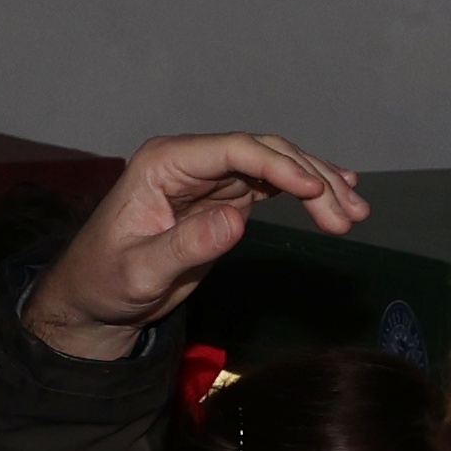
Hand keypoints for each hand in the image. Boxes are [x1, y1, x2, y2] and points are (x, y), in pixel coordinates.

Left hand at [24, 133, 374, 360]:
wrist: (95, 301)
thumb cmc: (105, 283)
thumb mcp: (142, 272)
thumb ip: (187, 246)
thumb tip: (237, 219)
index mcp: (164, 163)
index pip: (232, 149)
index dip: (279, 165)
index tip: (316, 189)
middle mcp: (190, 161)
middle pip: (263, 153)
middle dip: (310, 178)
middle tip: (349, 213)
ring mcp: (209, 178)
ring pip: (274, 167)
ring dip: (317, 186)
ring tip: (355, 214)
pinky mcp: (222, 198)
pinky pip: (272, 188)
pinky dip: (306, 195)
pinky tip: (338, 198)